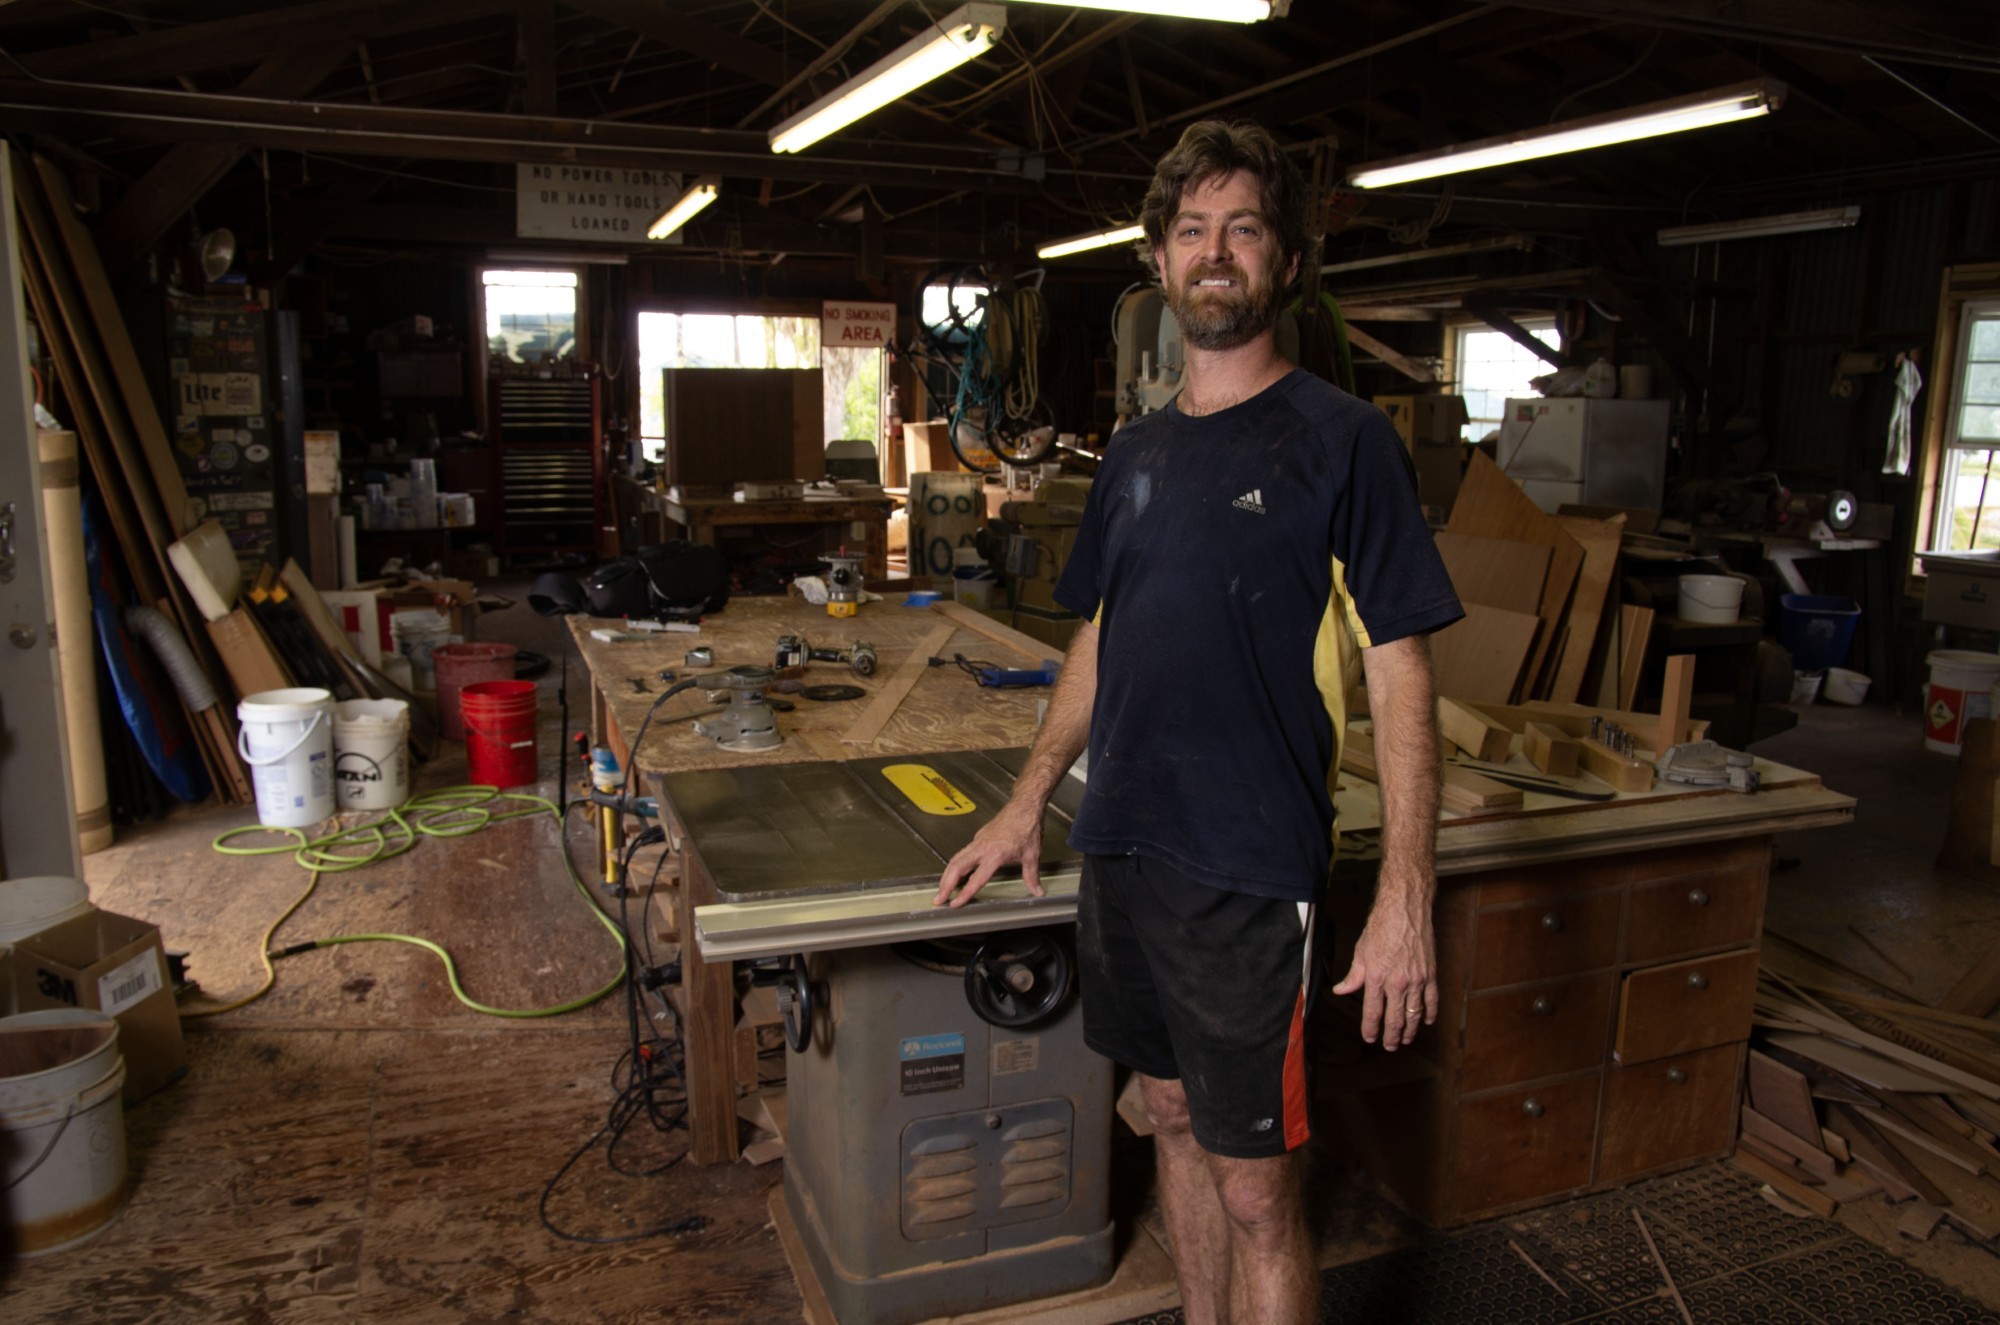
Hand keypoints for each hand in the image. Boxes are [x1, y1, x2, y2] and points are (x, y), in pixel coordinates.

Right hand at [933, 801, 1045, 907]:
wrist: (1024, 806)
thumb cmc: (1027, 826)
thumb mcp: (1032, 855)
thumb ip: (1031, 876)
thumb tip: (1037, 890)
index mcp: (995, 854)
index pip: (976, 879)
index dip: (965, 893)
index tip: (955, 903)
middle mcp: (983, 847)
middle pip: (956, 867)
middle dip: (945, 885)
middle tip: (939, 899)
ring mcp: (978, 840)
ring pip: (956, 859)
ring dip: (947, 875)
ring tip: (943, 889)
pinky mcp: (979, 836)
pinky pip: (963, 852)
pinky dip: (955, 864)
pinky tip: (956, 871)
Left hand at [1330, 889, 1436, 1051]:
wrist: (1405, 909)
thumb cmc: (1382, 926)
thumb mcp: (1360, 951)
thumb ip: (1353, 976)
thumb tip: (1341, 990)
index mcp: (1376, 977)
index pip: (1372, 1012)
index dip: (1371, 1029)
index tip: (1370, 1037)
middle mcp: (1397, 983)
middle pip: (1394, 1019)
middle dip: (1391, 1037)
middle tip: (1389, 1046)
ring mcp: (1416, 980)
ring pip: (1413, 1014)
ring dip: (1409, 1030)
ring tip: (1405, 1039)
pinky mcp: (1430, 974)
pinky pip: (1431, 1000)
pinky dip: (1429, 1013)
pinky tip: (1426, 1021)